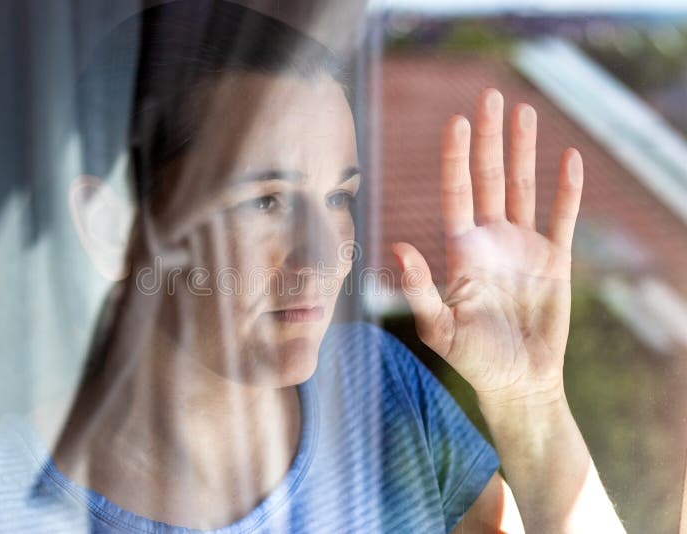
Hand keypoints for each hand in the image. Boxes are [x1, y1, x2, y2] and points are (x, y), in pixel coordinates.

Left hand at [392, 88, 581, 405]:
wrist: (518, 381)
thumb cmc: (474, 359)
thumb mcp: (439, 328)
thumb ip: (418, 288)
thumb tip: (395, 246)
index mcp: (462, 251)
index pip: (456, 193)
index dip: (455, 158)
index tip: (455, 121)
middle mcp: (491, 240)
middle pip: (489, 178)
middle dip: (489, 139)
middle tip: (489, 95)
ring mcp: (524, 247)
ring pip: (524, 187)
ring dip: (524, 150)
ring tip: (523, 112)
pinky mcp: (556, 260)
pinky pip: (563, 217)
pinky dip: (567, 189)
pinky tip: (568, 158)